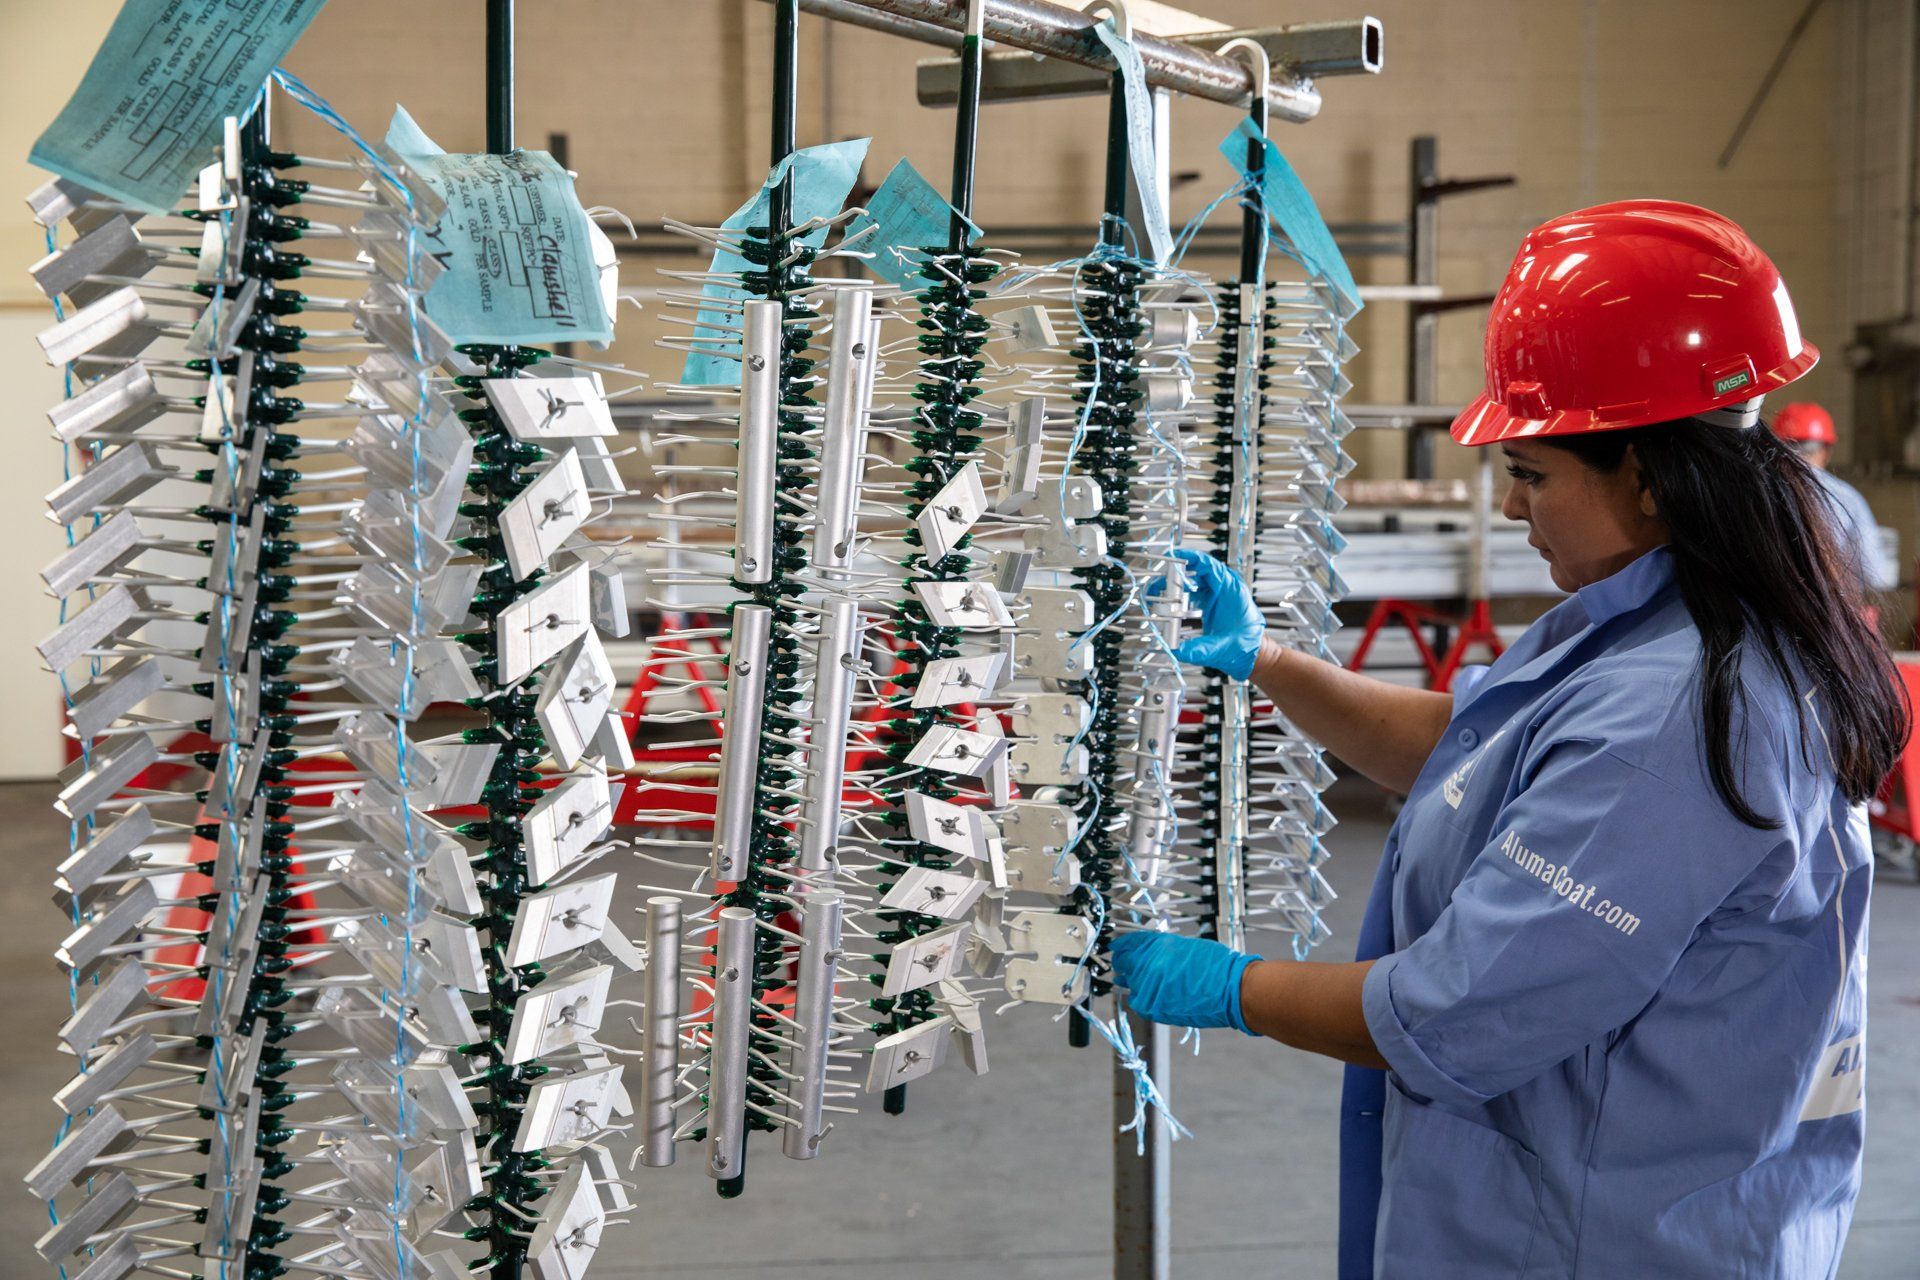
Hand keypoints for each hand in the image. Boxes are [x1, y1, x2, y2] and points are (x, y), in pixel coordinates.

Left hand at [1109, 930, 1261, 1033]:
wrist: (1232, 990)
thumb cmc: (1215, 965)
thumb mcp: (1184, 945)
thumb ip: (1161, 947)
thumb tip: (1147, 950)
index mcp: (1155, 946)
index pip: (1126, 944)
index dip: (1122, 946)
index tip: (1118, 948)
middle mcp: (1147, 967)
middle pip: (1123, 965)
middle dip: (1126, 964)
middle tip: (1130, 965)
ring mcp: (1149, 990)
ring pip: (1131, 985)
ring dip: (1135, 982)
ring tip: (1149, 981)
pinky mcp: (1155, 1009)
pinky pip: (1141, 1002)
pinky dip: (1145, 998)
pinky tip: (1157, 994)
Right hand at [1167, 548, 1265, 679]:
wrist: (1252, 653)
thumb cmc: (1245, 646)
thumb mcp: (1220, 649)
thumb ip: (1198, 650)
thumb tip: (1177, 650)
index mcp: (1231, 589)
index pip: (1207, 564)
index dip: (1188, 558)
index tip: (1170, 558)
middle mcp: (1224, 587)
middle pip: (1196, 569)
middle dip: (1175, 573)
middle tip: (1157, 581)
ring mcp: (1218, 593)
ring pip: (1193, 579)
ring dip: (1175, 583)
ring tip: (1158, 591)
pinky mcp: (1211, 600)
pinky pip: (1193, 590)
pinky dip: (1180, 592)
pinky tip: (1168, 601)